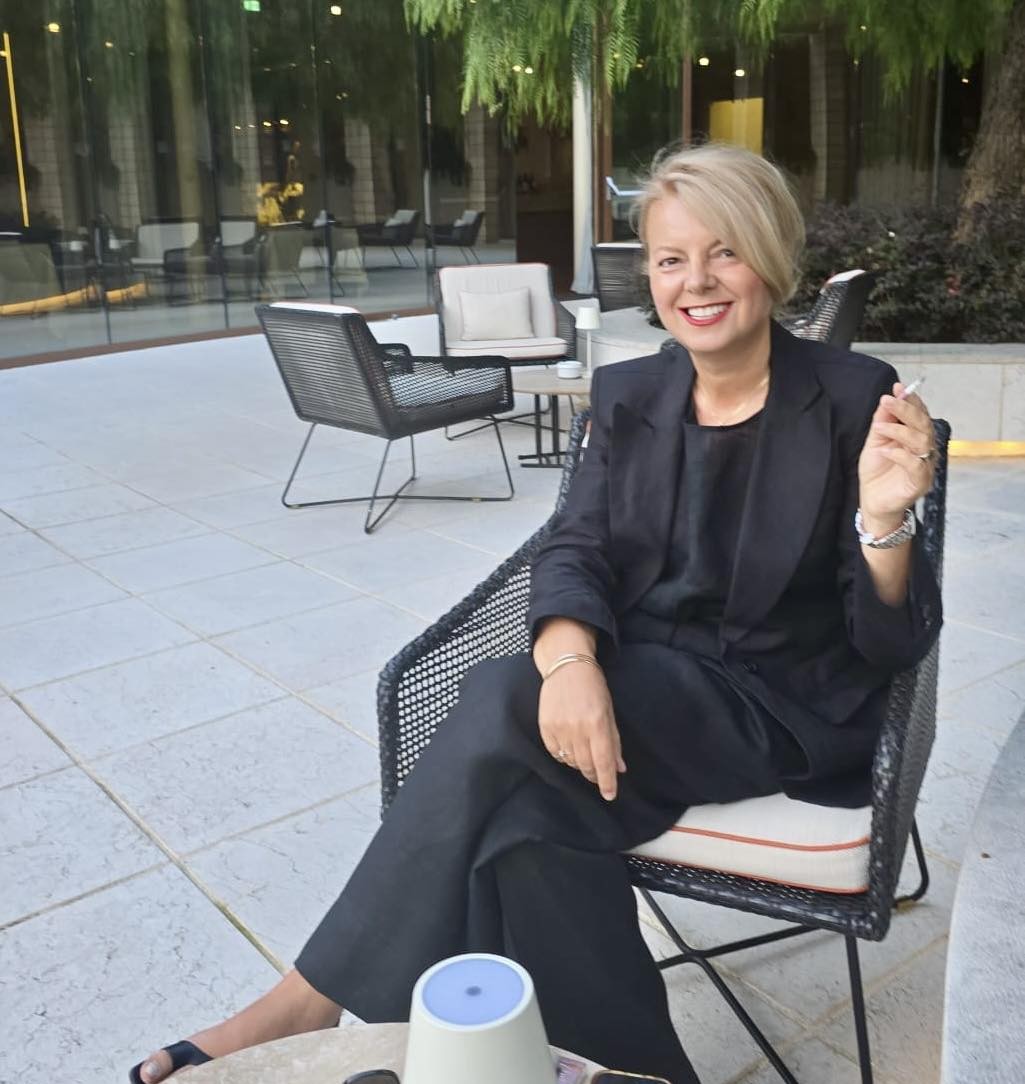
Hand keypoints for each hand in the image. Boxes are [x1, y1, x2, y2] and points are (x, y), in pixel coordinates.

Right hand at [538, 663, 625, 800]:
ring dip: (580, 764)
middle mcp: (578, 728)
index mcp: (598, 723)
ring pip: (571, 761)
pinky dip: (564, 756)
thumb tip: (619, 768)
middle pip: (586, 765)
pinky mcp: (546, 726)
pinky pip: (556, 753)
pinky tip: (570, 746)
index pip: (603, 762)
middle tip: (598, 775)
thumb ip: (613, 741)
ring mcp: (559, 727)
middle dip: (594, 774)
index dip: (607, 782)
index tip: (610, 795)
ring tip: (584, 754)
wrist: (566, 665)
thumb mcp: (609, 711)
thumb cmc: (593, 687)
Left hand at [858, 381, 935, 531]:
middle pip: (923, 424)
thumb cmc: (877, 472)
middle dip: (906, 409)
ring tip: (879, 428)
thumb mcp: (875, 442)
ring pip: (922, 441)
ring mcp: (925, 465)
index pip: (919, 414)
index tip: (897, 388)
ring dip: (899, 431)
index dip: (911, 400)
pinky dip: (900, 455)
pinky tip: (885, 451)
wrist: (873, 501)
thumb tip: (887, 399)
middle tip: (888, 401)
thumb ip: (882, 422)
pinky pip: (916, 465)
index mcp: (915, 437)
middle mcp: (924, 449)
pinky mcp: (920, 482)